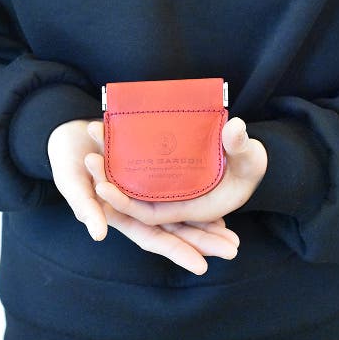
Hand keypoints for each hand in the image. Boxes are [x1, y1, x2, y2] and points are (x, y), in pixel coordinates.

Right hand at [47, 118, 239, 274]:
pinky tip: (218, 204)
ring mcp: (148, 191)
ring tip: (233, 235)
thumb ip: (84, 206)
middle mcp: (139, 207)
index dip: (176, 252)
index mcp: (120, 216)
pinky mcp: (154, 173)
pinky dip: (198, 196)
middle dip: (203, 241)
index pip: (153, 239)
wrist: (69, 130)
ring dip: (206, 224)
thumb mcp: (71, 182)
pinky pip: (180, 187)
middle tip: (234, 250)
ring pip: (182, 212)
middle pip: (175, 230)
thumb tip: (99, 235)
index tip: (203, 267)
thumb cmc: (65, 157)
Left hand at [86, 117, 267, 225]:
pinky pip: (136, 160)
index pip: (146, 214)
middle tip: (88, 153)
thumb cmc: (251, 166)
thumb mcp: (250, 158)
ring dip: (109, 155)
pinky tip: (109, 125)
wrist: (246, 158)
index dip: (123, 204)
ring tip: (93, 127)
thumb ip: (241, 148)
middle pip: (129, 194)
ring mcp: (163, 182)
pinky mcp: (162, 166)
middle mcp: (170, 199)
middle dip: (105, 176)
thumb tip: (234, 128)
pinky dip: (122, 146)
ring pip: (129, 174)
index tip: (100, 186)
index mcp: (188, 208)